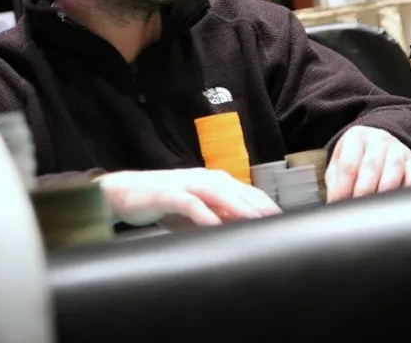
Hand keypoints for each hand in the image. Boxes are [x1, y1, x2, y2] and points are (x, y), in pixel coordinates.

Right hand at [98, 167, 280, 226]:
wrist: (124, 192)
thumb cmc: (163, 203)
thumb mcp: (196, 212)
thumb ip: (217, 217)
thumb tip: (241, 232)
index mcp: (212, 181)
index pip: (246, 191)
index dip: (265, 204)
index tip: (285, 220)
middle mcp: (202, 178)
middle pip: (237, 190)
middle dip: (259, 205)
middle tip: (278, 222)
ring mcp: (185, 184)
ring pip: (217, 192)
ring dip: (237, 205)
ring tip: (255, 220)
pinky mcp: (167, 194)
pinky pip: (189, 203)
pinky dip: (203, 213)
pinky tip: (214, 225)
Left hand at [325, 125, 410, 202]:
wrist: (377, 141)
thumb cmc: (355, 155)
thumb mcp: (339, 161)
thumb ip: (335, 181)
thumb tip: (334, 203)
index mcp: (355, 137)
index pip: (349, 163)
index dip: (343, 187)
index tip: (340, 203)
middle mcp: (378, 139)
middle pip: (371, 166)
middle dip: (363, 192)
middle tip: (357, 209)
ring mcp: (397, 149)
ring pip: (393, 170)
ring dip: (384, 192)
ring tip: (374, 209)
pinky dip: (406, 190)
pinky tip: (395, 201)